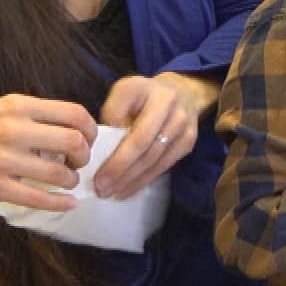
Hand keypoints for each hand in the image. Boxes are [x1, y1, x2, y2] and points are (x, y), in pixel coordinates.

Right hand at [0, 94, 95, 211]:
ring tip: (67, 181)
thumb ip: (37, 115)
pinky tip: (68, 203)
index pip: (75, 114)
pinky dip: (59, 203)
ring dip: (71, 181)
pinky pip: (37, 198)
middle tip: (78, 163)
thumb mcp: (2, 107)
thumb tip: (79, 130)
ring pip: (59, 174)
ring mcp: (1, 158)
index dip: (91, 130)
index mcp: (18, 106)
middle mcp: (12, 129)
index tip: (88, 141)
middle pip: (74, 142)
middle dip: (84, 157)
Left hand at [93, 74, 215, 199]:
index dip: (118, 158)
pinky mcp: (189, 142)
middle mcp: (172, 109)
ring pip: (156, 160)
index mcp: (152, 94)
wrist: (183, 92)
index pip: (136, 132)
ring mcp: (184, 127)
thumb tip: (106, 143)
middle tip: (103, 190)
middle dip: (122, 172)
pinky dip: (146, 180)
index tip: (97, 175)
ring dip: (133, 180)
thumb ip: (112, 112)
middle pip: (146, 148)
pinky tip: (130, 189)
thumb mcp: (123, 92)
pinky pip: (165, 165)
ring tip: (113, 193)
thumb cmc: (143, 96)